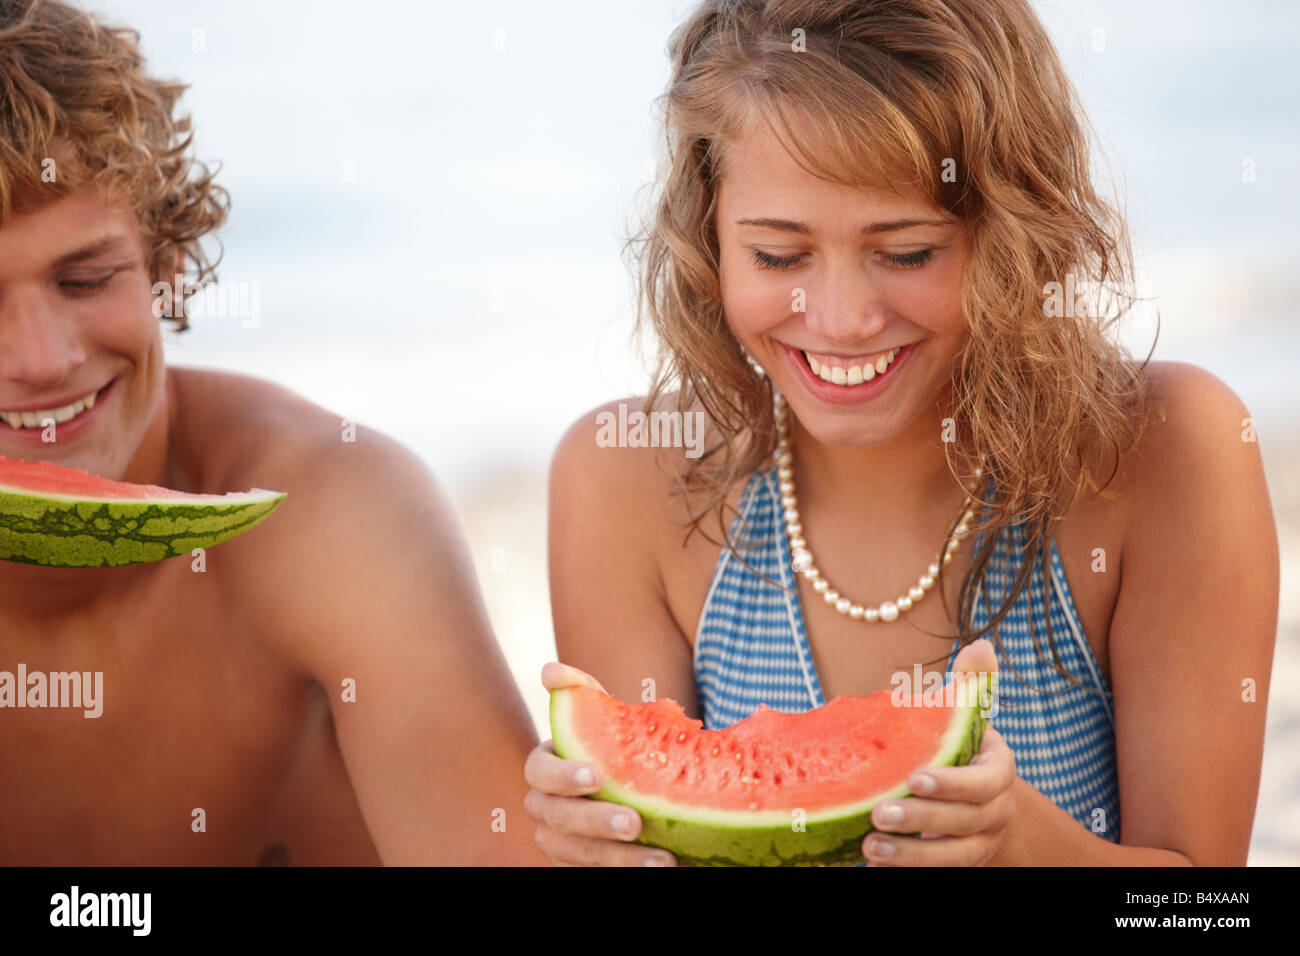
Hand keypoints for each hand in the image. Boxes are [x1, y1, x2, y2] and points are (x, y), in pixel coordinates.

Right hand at [522, 662, 676, 865]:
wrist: (636, 788)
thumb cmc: (614, 746)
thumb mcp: (603, 714)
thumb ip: (579, 690)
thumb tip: (549, 670)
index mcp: (544, 770)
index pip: (540, 774)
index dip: (564, 776)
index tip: (597, 776)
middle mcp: (545, 810)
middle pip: (560, 820)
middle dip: (596, 822)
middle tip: (635, 823)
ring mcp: (560, 844)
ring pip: (579, 857)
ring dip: (619, 860)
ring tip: (663, 859)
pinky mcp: (580, 868)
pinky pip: (595, 875)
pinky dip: (626, 872)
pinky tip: (664, 866)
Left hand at [862, 639, 1016, 865]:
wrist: (983, 798)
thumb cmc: (964, 747)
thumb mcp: (970, 717)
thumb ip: (972, 685)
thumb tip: (983, 647)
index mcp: (998, 772)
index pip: (984, 782)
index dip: (953, 783)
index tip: (915, 778)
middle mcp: (995, 812)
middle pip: (964, 822)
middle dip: (922, 820)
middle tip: (878, 814)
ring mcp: (979, 843)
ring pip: (952, 856)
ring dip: (911, 855)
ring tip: (870, 847)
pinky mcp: (959, 863)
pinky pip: (938, 872)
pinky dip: (906, 870)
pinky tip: (873, 866)